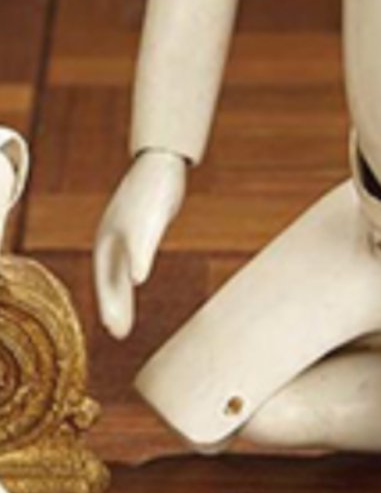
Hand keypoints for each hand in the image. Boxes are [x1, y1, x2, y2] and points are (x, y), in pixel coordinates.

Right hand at [94, 150, 186, 339]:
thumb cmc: (154, 190)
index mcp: (108, 239)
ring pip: (118, 269)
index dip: (110, 305)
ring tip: (124, 318)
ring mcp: (123, 231)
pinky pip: (130, 256)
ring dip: (121, 293)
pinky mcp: (137, 225)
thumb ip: (141, 249)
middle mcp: (111, 238)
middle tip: (118, 333)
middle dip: (112, 306)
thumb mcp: (149, 222)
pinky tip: (137, 278)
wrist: (163, 159)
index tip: (113, 330)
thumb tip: (137, 279)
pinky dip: (131, 273)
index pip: (106, 280)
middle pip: (109, 278)